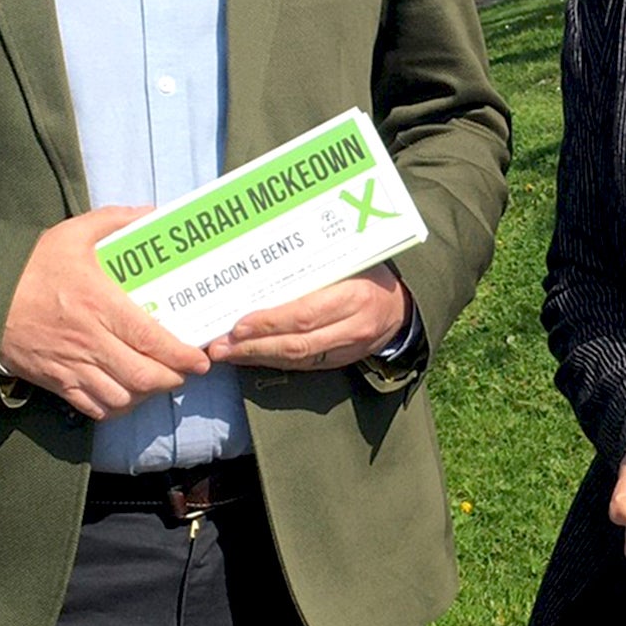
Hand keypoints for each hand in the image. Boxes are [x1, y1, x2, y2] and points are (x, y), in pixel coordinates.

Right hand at [0, 206, 211, 419]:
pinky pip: (93, 407)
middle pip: (143, 375)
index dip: (181, 355)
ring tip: (158, 382)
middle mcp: (90, 340)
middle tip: (185, 371)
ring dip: (146, 394)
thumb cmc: (31, 265)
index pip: (150, 338)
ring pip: (122, 397)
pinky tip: (126, 395)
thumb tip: (152, 211)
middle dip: (172, 378)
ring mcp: (72, 365)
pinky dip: (116, 407)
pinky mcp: (55, 382)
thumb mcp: (74, 233)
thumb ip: (116, 220)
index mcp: (99, 304)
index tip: (199, 358)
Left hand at [206, 263, 410, 370]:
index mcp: (355, 296)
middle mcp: (353, 327)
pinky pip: (304, 366)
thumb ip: (315, 265)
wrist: (405, 305)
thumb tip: (265, 262)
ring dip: (258, 358)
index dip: (270, 322)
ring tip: (227, 354)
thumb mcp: (351, 260)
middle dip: (254, 347)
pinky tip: (251, 356)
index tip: (239, 324)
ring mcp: (349, 349)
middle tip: (220, 346)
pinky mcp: (342, 362)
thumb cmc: (371, 272)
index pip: (306, 314)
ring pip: (297, 360)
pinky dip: (274, 362)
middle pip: (297, 344)